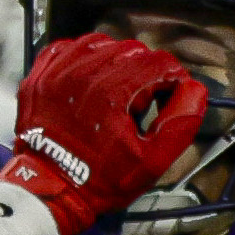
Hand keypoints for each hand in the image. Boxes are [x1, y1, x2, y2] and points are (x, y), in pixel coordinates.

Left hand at [0, 33, 208, 234]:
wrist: (50, 191)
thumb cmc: (99, 181)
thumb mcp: (152, 162)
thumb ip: (180, 123)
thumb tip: (195, 90)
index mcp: (114, 91)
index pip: (160, 62)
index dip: (172, 79)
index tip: (168, 96)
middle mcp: (84, 74)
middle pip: (133, 49)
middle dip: (144, 72)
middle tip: (138, 103)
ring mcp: (58, 73)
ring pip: (101, 43)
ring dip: (116, 62)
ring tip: (114, 92)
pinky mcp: (40, 77)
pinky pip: (68, 48)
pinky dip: (83, 58)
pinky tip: (89, 79)